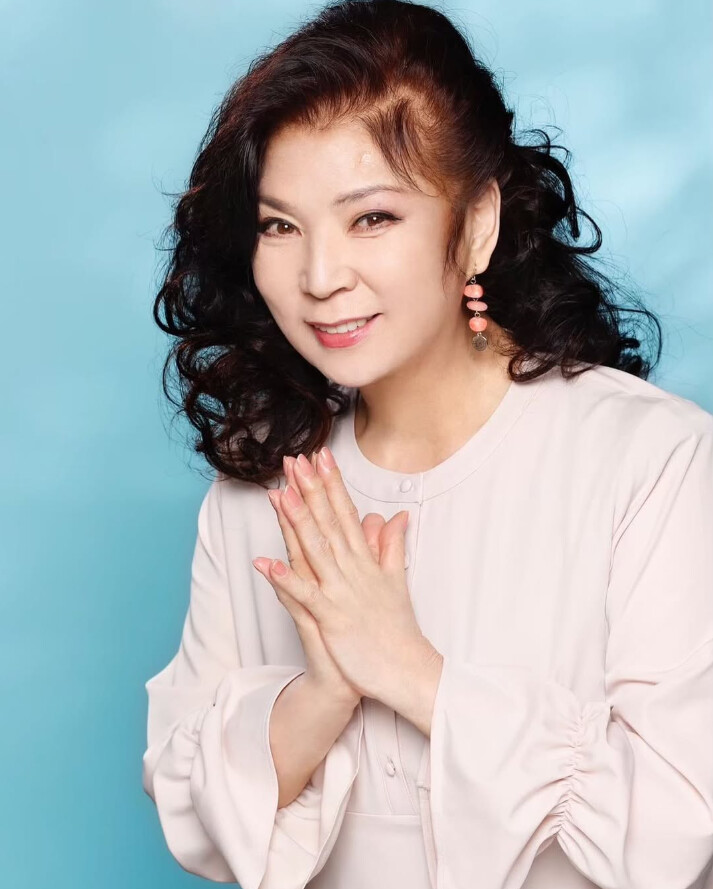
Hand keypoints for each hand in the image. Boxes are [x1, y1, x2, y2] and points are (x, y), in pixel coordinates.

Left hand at [253, 446, 429, 703]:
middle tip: (295, 460)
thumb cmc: (397, 627)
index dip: (331, 484)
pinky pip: (304, 596)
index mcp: (365, 560)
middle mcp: (353, 570)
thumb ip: (391, 546)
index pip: (346, 513)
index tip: (320, 456)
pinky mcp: (332, 618)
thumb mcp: (396, 580)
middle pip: (329, 522)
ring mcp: (342, 593)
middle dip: (310, 490)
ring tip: (279, 494)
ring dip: (297, 522)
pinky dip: (285, 580)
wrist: (407, 669)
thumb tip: (396, 516)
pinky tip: (266, 563)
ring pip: (315, 550)